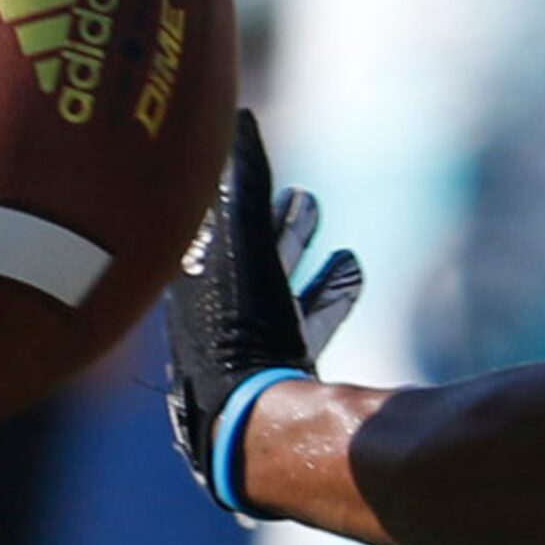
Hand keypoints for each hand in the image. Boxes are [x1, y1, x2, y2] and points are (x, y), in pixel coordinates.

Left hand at [165, 109, 362, 514]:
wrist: (252, 425)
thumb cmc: (238, 334)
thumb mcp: (245, 249)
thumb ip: (248, 188)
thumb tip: (242, 118)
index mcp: (190, 290)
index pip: (210, 235)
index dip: (240, 201)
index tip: (270, 175)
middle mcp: (210, 323)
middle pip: (245, 265)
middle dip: (277, 230)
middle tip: (306, 202)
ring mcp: (244, 354)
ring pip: (278, 297)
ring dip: (305, 261)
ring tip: (338, 241)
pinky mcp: (278, 379)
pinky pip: (305, 329)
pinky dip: (329, 300)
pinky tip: (354, 277)